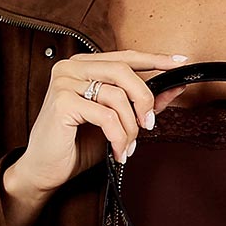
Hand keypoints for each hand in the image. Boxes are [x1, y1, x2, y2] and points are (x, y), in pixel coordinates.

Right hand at [0, 48, 192, 225]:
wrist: (46, 169)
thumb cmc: (77, 145)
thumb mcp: (116, 122)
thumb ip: (141, 104)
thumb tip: (173, 89)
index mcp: (84, 67)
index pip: (125, 56)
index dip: (154, 58)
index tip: (180, 61)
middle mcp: (72, 68)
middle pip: (124, 71)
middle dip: (143, 100)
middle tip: (148, 126)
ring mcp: (64, 82)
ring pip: (116, 95)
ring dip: (129, 127)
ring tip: (127, 147)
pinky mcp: (62, 101)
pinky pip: (106, 116)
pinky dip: (118, 137)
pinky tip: (117, 151)